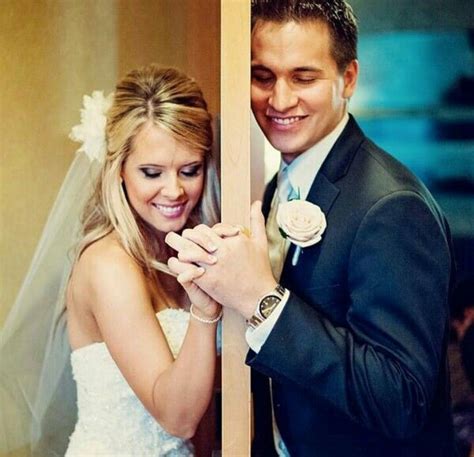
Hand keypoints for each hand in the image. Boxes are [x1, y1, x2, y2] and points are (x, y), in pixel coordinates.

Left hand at [166, 201, 276, 318]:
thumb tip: (256, 202)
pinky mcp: (208, 280)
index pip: (210, 229)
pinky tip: (178, 263)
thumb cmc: (260, 269)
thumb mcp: (261, 242)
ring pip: (189, 250)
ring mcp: (214, 265)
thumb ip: (257, 221)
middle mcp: (223, 250)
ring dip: (179, 246)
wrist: (258, 297)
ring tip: (175, 246)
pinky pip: (187, 268)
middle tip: (178, 237)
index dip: (202, 232)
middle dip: (186, 236)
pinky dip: (180, 265)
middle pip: (196, 236)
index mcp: (234, 239)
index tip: (199, 236)